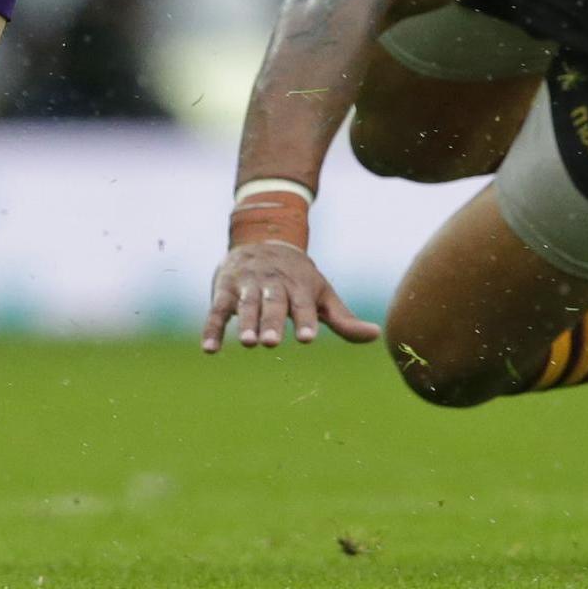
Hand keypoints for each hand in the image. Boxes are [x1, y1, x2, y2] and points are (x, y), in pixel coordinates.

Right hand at [201, 239, 380, 352]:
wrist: (262, 239)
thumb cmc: (297, 277)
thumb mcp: (321, 293)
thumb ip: (344, 319)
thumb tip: (377, 335)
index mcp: (299, 286)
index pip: (303, 305)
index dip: (304, 321)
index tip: (306, 338)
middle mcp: (273, 284)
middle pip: (272, 304)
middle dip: (271, 322)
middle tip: (271, 343)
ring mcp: (248, 285)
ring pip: (246, 305)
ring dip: (246, 323)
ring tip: (248, 343)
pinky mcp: (225, 289)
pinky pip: (218, 310)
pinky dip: (212, 328)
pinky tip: (209, 349)